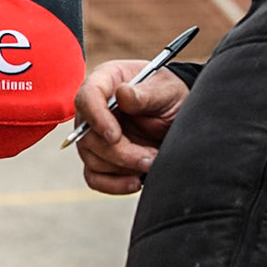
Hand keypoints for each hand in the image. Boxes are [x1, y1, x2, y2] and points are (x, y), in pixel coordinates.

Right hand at [72, 59, 189, 195]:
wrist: (180, 116)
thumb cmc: (171, 95)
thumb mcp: (166, 90)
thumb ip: (145, 93)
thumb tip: (122, 94)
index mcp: (107, 81)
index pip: (86, 97)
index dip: (96, 118)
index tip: (115, 136)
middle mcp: (96, 108)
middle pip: (88, 136)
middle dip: (120, 152)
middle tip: (150, 157)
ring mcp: (96, 135)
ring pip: (92, 159)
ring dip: (122, 168)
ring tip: (151, 162)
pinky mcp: (102, 158)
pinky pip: (95, 177)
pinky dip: (113, 184)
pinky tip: (135, 181)